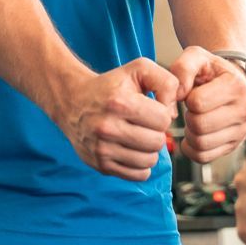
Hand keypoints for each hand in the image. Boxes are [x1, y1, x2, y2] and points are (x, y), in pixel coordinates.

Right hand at [53, 58, 182, 180]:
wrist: (72, 101)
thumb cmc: (109, 86)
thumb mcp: (138, 69)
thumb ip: (166, 82)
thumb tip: (172, 113)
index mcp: (119, 103)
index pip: (163, 119)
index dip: (162, 113)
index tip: (151, 109)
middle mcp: (108, 128)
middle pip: (157, 142)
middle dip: (157, 132)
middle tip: (145, 124)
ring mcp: (102, 149)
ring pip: (149, 161)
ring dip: (149, 150)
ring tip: (139, 137)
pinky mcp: (101, 165)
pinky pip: (137, 175)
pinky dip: (140, 165)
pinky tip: (133, 150)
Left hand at [170, 47, 245, 161]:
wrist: (231, 81)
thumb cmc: (212, 70)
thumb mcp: (196, 57)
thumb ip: (182, 69)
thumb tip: (176, 95)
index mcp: (236, 86)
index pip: (197, 102)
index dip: (187, 98)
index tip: (192, 93)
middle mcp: (245, 110)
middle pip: (199, 126)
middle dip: (188, 117)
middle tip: (191, 109)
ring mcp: (242, 131)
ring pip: (201, 144)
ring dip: (189, 133)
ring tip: (194, 119)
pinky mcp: (234, 146)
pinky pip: (203, 157)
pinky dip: (191, 148)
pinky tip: (194, 133)